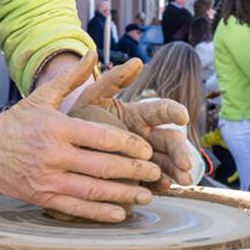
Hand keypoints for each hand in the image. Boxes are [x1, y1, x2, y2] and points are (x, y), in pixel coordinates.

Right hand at [0, 52, 166, 221]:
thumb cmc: (17, 121)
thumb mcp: (42, 96)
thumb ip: (71, 78)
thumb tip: (93, 53)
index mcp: (58, 128)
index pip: (103, 138)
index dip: (129, 146)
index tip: (147, 150)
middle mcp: (54, 155)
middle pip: (103, 167)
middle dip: (135, 172)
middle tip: (156, 173)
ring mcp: (48, 179)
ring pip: (94, 191)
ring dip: (124, 195)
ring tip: (147, 196)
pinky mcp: (43, 198)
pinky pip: (77, 209)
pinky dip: (100, 213)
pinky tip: (121, 214)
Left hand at [69, 58, 193, 191]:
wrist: (63, 145)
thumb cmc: (80, 117)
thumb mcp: (93, 97)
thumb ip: (114, 79)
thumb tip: (138, 60)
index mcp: (139, 114)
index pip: (162, 111)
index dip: (174, 112)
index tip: (182, 116)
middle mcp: (145, 135)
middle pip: (169, 140)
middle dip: (180, 151)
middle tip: (185, 163)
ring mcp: (142, 158)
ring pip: (166, 162)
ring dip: (176, 170)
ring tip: (181, 180)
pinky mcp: (136, 176)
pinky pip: (151, 181)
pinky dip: (159, 184)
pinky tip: (163, 188)